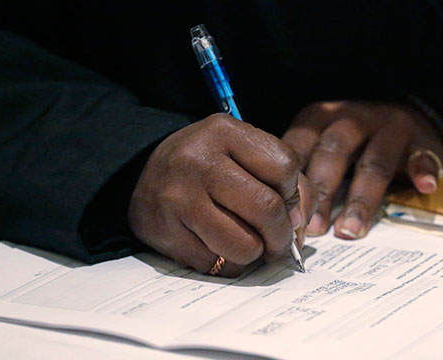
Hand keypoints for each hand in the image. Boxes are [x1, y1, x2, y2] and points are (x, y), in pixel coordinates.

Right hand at [128, 114, 316, 276]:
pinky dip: (229, 264)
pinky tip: (222, 248)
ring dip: (256, 253)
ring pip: (245, 245)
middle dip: (282, 234)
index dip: (294, 193)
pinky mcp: (166, 233)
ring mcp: (178, 198)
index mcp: (223, 132)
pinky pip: (218, 265)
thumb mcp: (243, 153)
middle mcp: (197, 161)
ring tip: (250, 244)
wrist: (143, 175)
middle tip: (279, 241)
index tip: (286, 204)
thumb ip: (287, 182)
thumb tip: (299, 226)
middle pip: (267, 208)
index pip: (284, 167)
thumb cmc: (208, 166)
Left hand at [282, 101, 442, 239]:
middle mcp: (351, 119)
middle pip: (333, 152)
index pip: (299, 147)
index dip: (292, 183)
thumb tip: (279, 217)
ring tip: (351, 229)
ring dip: (362, 198)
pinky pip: (421, 156)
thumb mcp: (320, 145)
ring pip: (374, 162)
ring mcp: (387, 128)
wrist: (406, 116)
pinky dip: (422, 171)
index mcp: (319, 119)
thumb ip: (303, 171)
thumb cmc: (352, 142)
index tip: (286, 218)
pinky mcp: (420, 140)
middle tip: (313, 228)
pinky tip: (424, 188)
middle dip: (322, 192)